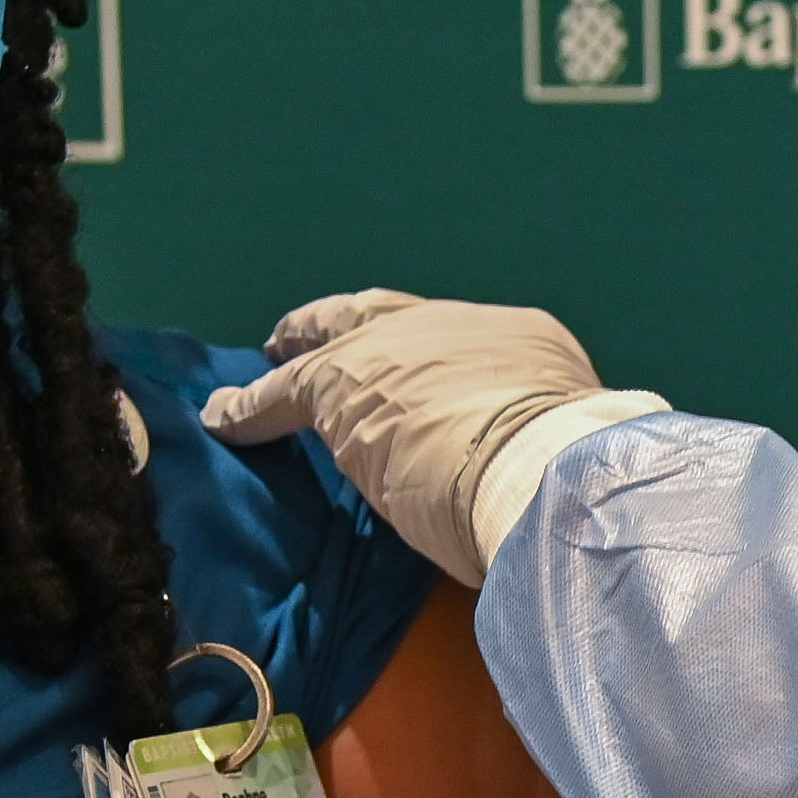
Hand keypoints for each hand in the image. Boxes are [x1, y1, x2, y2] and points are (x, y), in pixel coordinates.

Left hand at [197, 292, 651, 586]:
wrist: (544, 463)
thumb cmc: (573, 474)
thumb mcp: (569, 447)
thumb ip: (542, 450)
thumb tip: (544, 481)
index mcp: (524, 344)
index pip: (465, 344)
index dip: (431, 354)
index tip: (417, 367)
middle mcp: (459, 329)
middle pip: (391, 316)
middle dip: (354, 325)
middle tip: (317, 335)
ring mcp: (398, 349)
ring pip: (332, 344)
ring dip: (300, 357)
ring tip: (268, 363)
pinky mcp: (339, 385)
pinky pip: (281, 395)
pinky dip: (250, 408)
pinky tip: (224, 420)